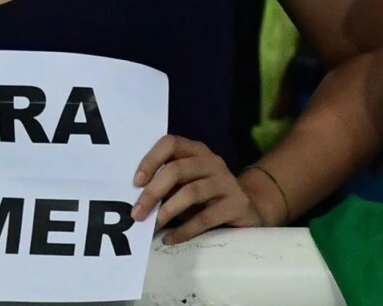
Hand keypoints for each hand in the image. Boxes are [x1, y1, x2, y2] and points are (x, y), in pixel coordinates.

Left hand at [131, 133, 266, 239]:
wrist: (247, 210)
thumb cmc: (206, 198)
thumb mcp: (185, 185)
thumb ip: (166, 185)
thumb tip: (135, 201)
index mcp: (195, 151)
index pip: (170, 143)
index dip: (151, 160)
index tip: (136, 182)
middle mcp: (212, 161)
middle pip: (177, 169)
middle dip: (153, 192)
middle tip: (137, 214)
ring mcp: (227, 181)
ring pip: (191, 192)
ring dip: (167, 211)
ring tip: (153, 226)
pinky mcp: (237, 204)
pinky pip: (206, 217)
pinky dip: (185, 230)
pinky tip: (170, 238)